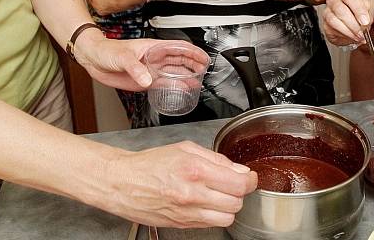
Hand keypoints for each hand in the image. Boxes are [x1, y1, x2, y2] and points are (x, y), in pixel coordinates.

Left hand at [76, 33, 208, 91]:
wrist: (93, 59)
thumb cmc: (106, 51)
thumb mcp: (123, 57)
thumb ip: (136, 69)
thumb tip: (148, 80)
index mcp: (152, 47)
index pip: (178, 48)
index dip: (192, 52)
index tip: (203, 58)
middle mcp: (154, 58)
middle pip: (180, 60)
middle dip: (193, 65)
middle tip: (204, 72)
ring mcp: (150, 69)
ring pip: (173, 72)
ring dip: (186, 77)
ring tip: (197, 83)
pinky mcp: (144, 80)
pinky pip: (163, 84)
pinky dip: (174, 86)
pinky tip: (181, 90)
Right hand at [107, 141, 257, 227]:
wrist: (123, 183)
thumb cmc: (151, 163)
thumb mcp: (185, 149)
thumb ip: (216, 159)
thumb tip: (238, 169)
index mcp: (195, 169)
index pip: (239, 183)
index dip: (250, 180)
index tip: (249, 177)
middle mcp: (193, 193)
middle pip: (236, 202)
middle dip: (239, 192)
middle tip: (232, 183)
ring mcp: (187, 212)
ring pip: (228, 217)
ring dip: (229, 206)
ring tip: (219, 194)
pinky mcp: (182, 224)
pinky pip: (211, 224)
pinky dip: (215, 214)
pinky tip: (206, 202)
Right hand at [322, 0, 371, 46]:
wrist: (350, 24)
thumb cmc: (357, 15)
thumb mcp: (365, 12)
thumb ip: (366, 13)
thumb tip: (365, 19)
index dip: (358, 9)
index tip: (365, 21)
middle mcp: (333, 1)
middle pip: (340, 9)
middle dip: (352, 23)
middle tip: (361, 32)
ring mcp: (327, 13)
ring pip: (333, 20)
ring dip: (347, 31)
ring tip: (358, 37)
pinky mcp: (325, 25)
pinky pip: (331, 30)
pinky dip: (343, 36)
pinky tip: (351, 37)